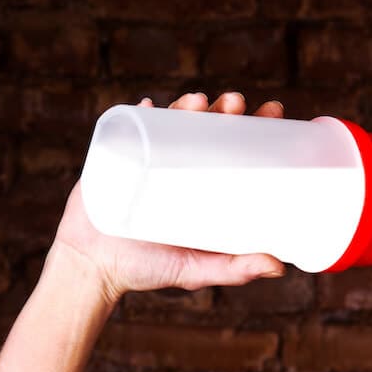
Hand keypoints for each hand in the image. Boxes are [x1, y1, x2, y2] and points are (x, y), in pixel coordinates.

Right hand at [52, 91, 287, 302]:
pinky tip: (150, 105)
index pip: (238, 148)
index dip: (257, 127)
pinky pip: (130, 126)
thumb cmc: (148, 269)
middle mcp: (181, 167)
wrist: (91, 267)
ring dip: (187, 104)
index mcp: (206, 185)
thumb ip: (235, 269)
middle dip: (225, 108)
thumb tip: (279, 266)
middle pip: (209, 127)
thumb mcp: (197, 269)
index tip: (274, 111)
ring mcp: (149, 157)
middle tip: (235, 103)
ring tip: (198, 101)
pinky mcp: (118, 156)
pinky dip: (141, 113)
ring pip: (173, 120)